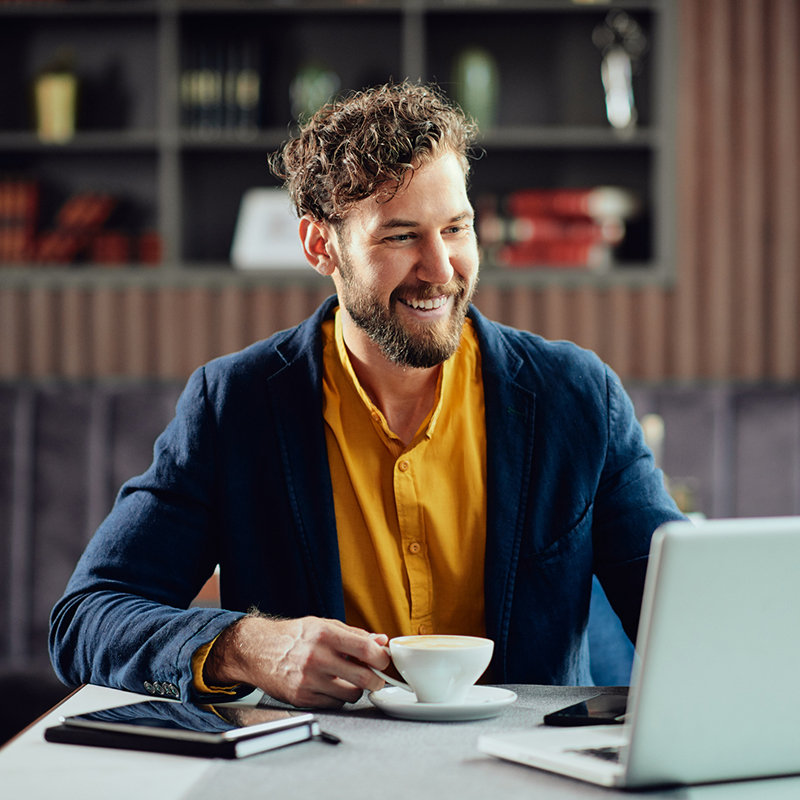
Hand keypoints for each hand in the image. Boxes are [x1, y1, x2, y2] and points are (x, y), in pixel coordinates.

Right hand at [204, 615, 389, 708]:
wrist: (258, 650)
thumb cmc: (294, 636)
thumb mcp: (324, 625)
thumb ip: (354, 634)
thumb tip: (381, 641)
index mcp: (325, 635)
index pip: (366, 649)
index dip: (381, 658)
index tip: (383, 660)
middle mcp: (317, 658)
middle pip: (363, 678)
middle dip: (376, 680)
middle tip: (375, 678)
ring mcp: (309, 680)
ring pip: (351, 695)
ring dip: (355, 689)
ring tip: (348, 679)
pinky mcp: (302, 698)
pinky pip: (334, 704)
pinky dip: (338, 697)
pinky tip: (331, 686)